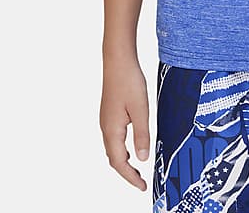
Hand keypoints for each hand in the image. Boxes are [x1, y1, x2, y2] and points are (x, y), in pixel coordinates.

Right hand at [99, 56, 151, 190]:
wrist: (117, 61)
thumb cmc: (129, 82)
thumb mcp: (141, 109)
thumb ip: (142, 135)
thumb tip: (143, 159)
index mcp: (112, 130)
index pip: (119, 163)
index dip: (130, 177)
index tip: (142, 186)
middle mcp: (106, 128)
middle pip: (113, 159)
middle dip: (126, 173)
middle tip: (141, 181)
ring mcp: (106, 121)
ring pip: (112, 149)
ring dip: (124, 161)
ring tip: (137, 168)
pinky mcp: (109, 114)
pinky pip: (113, 139)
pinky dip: (121, 149)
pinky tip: (131, 146)